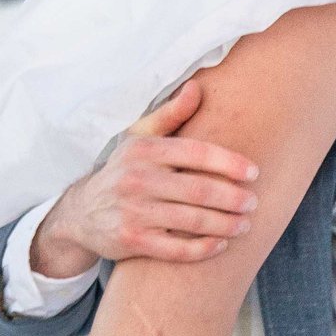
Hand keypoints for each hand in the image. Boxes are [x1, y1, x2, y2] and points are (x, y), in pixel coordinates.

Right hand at [30, 79, 260, 279]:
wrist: (80, 213)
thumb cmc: (123, 170)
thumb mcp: (139, 137)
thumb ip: (170, 114)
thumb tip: (196, 87)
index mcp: (145, 150)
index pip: (195, 153)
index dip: (229, 163)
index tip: (254, 172)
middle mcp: (137, 179)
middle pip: (199, 190)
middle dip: (233, 198)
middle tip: (253, 203)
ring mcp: (133, 211)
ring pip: (192, 221)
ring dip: (225, 224)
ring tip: (245, 223)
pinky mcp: (131, 241)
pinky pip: (176, 249)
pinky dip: (203, 248)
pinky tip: (221, 244)